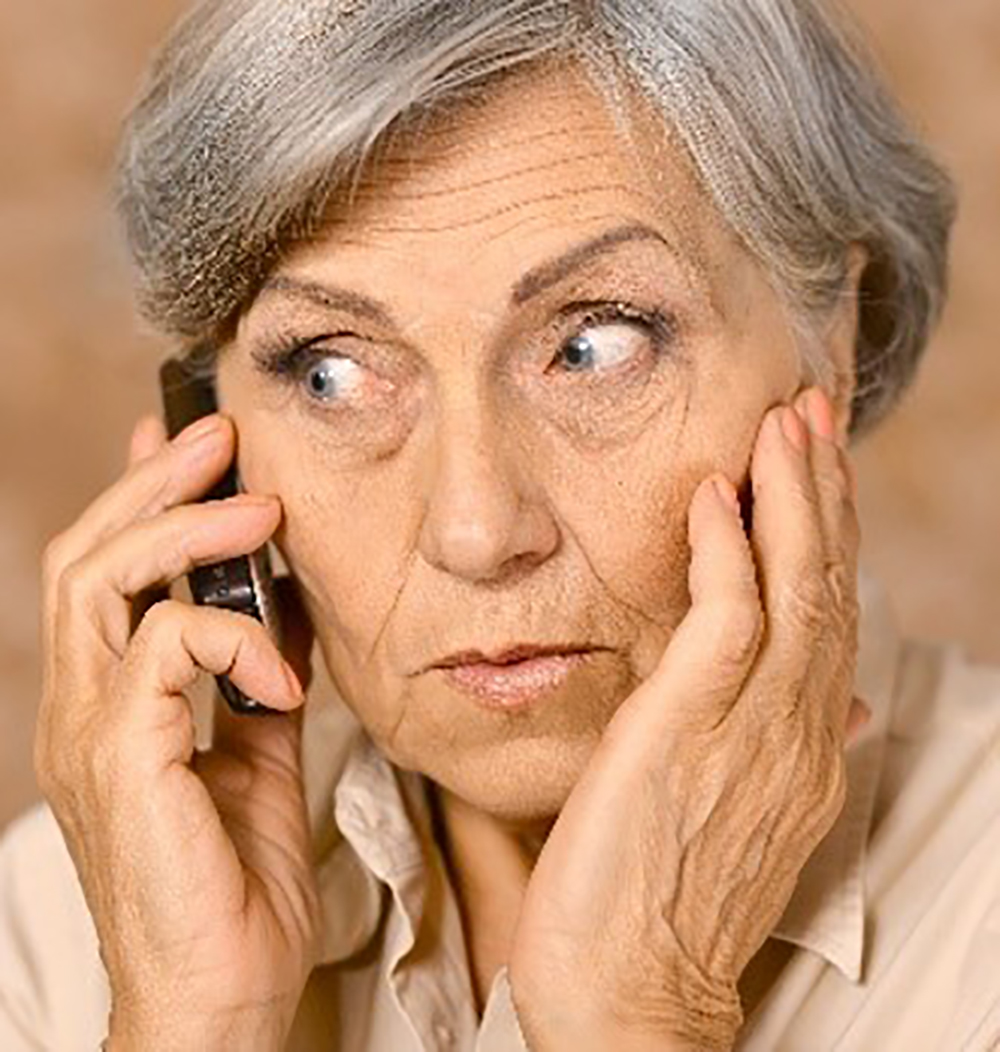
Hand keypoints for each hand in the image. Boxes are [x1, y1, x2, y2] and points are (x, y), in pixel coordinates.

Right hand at [35, 412, 318, 1050]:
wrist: (223, 993)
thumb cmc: (235, 882)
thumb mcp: (260, 752)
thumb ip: (260, 678)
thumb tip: (286, 608)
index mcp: (113, 704)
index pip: (106, 574)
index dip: (139, 498)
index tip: (185, 443)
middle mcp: (83, 706)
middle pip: (86, 554)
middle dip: (154, 483)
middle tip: (217, 435)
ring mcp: (91, 730)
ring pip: (102, 579)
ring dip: (184, 526)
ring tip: (258, 504)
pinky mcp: (121, 756)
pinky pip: (162, 648)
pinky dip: (233, 637)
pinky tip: (282, 670)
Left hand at [507, 388, 867, 1050]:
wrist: (629, 995)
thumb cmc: (664, 902)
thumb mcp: (742, 816)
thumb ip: (785, 748)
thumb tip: (845, 709)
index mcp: (806, 749)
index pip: (829, 617)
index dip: (828, 535)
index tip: (815, 470)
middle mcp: (798, 732)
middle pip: (826, 586)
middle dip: (821, 492)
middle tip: (810, 414)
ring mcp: (751, 730)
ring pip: (792, 588)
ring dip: (788, 498)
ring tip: (780, 425)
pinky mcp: (691, 731)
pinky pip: (726, 620)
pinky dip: (726, 552)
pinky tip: (715, 497)